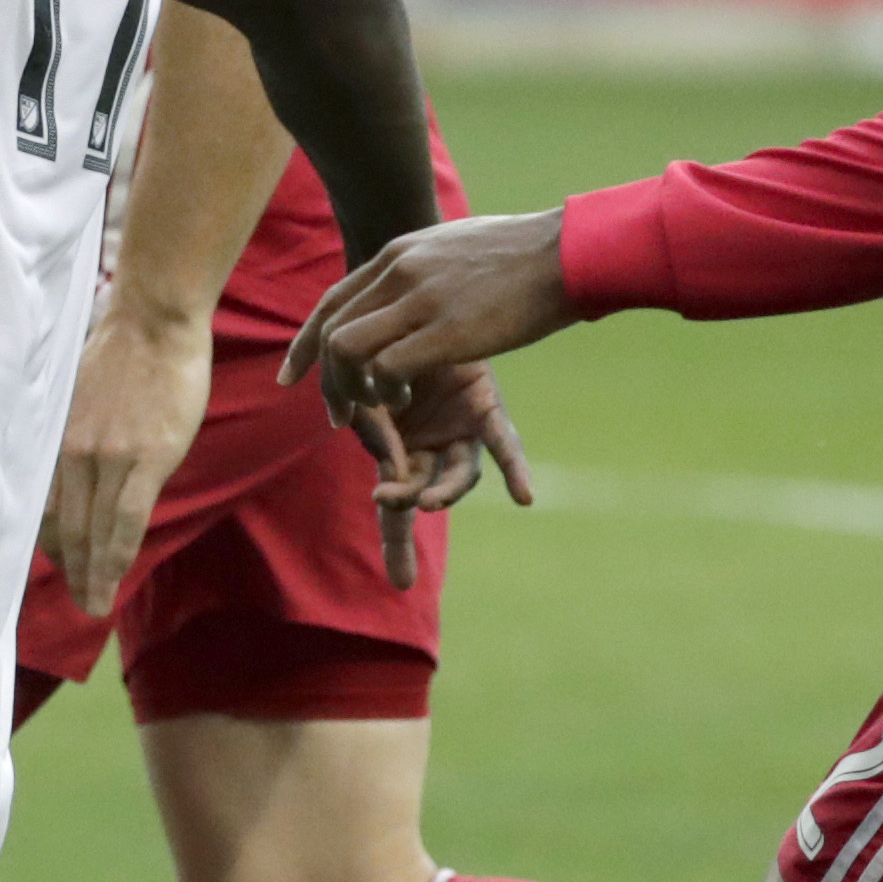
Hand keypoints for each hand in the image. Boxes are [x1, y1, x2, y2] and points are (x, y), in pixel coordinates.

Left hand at [43, 295, 215, 619]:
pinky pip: (124, 522)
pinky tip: (109, 585)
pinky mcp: (143, 460)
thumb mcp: (83, 398)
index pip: (44, 505)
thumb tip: (85, 471)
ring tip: (93, 605)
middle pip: (63, 526)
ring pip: (90, 532)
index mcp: (58, 439)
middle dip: (68, 569)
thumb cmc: (123, 352)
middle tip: (76, 600)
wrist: (153, 321)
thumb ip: (80, 438)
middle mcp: (73, 454)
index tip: (57, 567)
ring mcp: (106, 458)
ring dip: (89, 575)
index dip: (49, 542)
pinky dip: (114, 560)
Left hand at [283, 205, 575, 449]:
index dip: (307, 341)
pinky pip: (386, 368)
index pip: (333, 300)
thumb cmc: (523, 251)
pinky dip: (384, 391)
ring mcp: (419, 300)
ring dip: (350, 387)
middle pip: (332, 330)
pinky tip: (404, 400)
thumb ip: (424, 262)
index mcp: (400, 252)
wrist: (565, 251)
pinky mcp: (445, 332)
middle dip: (324, 378)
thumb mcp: (456, 243)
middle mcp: (399, 272)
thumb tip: (412, 275)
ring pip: (348, 350)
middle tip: (336, 413)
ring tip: (373, 409)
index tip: (292, 374)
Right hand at [336, 353, 531, 590]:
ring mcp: (460, 430)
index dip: (398, 543)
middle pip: (426, 491)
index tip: (402, 583)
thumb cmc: (371, 344)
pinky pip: (502, 442)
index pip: (396, 503)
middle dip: (409, 503)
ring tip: (427, 500)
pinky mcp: (486, 408)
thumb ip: (370, 425)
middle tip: (396, 501)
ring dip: (445, 491)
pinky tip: (523, 496)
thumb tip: (384, 466)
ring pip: (458, 474)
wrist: (405, 298)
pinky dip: (513, 469)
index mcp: (398, 451)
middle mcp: (431, 447)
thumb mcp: (359, 388)